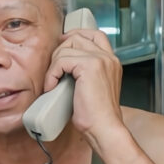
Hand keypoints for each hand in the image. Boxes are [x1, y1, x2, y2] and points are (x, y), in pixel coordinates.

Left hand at [43, 27, 125, 149]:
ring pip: (67, 48)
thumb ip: (84, 72)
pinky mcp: (90, 66)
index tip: (62, 45)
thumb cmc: (96, 116)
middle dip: (60, 51)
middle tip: (53, 71)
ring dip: (54, 65)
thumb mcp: (92, 88)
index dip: (75, 35)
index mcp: (111, 61)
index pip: (95, 35)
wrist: (104, 128)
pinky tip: (53, 87)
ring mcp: (101, 60)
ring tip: (53, 83)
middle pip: (77, 37)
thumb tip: (63, 65)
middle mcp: (108, 57)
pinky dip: (52, 74)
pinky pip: (62, 61)